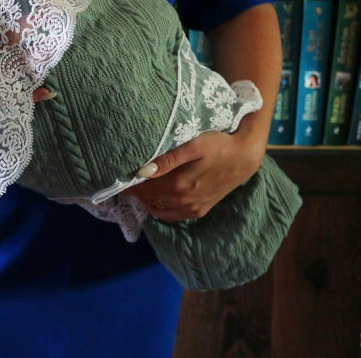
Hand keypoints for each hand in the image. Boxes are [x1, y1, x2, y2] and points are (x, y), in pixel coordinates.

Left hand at [122, 130, 264, 221]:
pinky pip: (171, 214)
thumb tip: (142, 171)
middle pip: (149, 199)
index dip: (128, 186)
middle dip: (136, 191)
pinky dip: (159, 208)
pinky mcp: (198, 212)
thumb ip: (168, 159)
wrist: (244, 158)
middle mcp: (183, 202)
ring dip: (146, 199)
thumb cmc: (218, 145)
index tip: (117, 180)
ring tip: (137, 187)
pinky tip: (155, 198)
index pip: (143, 189)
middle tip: (125, 181)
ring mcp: (191, 209)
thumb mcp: (193, 145)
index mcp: (179, 185)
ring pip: (158, 208)